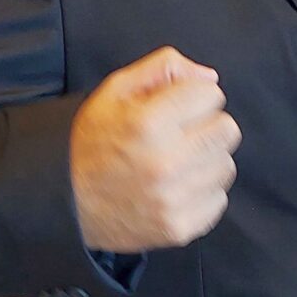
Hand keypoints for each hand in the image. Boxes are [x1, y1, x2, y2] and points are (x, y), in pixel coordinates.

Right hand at [70, 46, 240, 252]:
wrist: (69, 203)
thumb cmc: (94, 141)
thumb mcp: (116, 90)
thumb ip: (164, 68)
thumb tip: (208, 77)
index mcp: (148, 122)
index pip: (211, 93)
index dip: (193, 95)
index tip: (177, 106)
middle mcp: (165, 161)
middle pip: (227, 129)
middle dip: (207, 124)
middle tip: (182, 132)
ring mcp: (174, 199)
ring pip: (226, 164)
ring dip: (206, 159)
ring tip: (176, 160)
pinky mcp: (180, 228)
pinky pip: (219, 199)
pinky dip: (202, 191)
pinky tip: (176, 186)